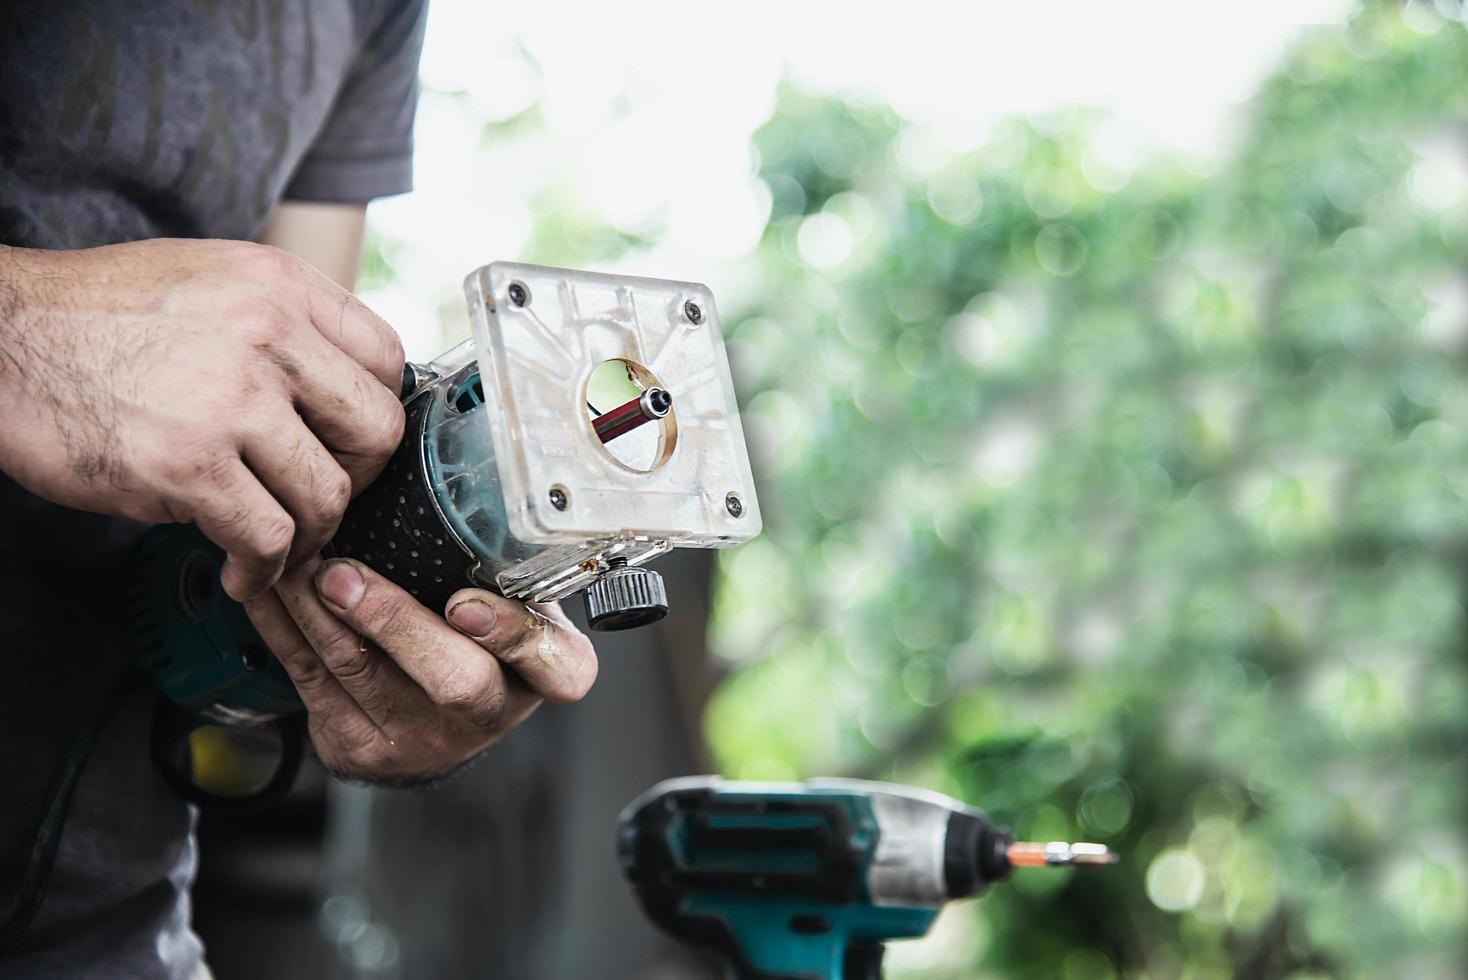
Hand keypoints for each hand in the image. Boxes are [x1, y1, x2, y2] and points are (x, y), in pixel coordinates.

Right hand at [0, 239, 404, 598]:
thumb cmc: (94, 316)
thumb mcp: (208, 281)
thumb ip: (283, 322)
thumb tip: (345, 385)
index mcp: (279, 285)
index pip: (386, 359)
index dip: (375, 413)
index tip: (349, 445)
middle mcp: (268, 334)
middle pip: (376, 430)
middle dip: (359, 478)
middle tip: (320, 498)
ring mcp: (229, 399)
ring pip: (327, 493)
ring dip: (309, 534)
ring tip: (278, 544)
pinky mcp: (186, 464)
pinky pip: (268, 536)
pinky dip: (264, 568)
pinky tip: (244, 570)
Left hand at [244, 558, 598, 782]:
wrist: (437, 722)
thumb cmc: (483, 634)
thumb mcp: (518, 598)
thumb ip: (509, 560)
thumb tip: (469, 464)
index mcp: (548, 672)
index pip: (557, 666)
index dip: (511, 636)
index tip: (463, 603)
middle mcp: (491, 712)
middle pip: (454, 680)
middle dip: (392, 623)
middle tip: (342, 577)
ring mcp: (425, 739)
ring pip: (363, 673)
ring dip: (317, 612)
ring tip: (294, 562)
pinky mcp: (361, 746)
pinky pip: (312, 681)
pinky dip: (285, 627)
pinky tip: (272, 589)